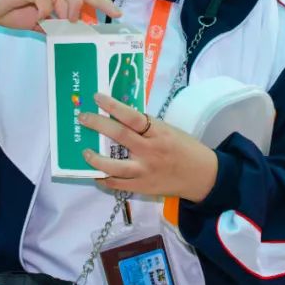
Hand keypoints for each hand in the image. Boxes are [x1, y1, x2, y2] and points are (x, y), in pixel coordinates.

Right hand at [0, 0, 119, 31]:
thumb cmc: (5, 9)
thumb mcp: (34, 20)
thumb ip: (51, 23)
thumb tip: (68, 33)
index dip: (99, 0)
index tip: (116, 13)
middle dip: (97, 0)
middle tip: (112, 13)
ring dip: (71, 4)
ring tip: (68, 20)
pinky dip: (46, 9)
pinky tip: (39, 18)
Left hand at [80, 93, 218, 203]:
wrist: (202, 176)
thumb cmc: (184, 148)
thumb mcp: (168, 130)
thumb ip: (146, 126)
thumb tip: (120, 117)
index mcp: (158, 132)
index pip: (132, 116)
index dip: (113, 106)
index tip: (97, 97)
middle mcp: (150, 151)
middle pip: (119, 136)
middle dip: (97, 125)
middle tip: (82, 118)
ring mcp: (144, 171)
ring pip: (113, 165)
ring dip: (95, 158)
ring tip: (85, 152)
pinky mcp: (142, 187)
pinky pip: (117, 184)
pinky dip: (104, 178)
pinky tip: (96, 173)